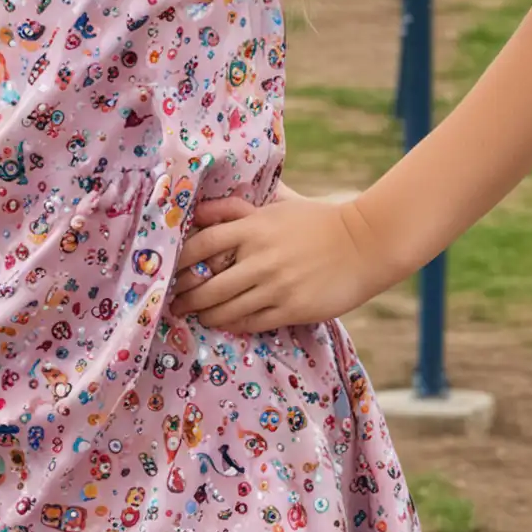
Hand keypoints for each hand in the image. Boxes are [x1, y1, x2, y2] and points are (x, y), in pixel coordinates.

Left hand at [171, 191, 385, 333]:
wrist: (363, 244)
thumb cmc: (317, 221)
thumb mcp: (276, 206)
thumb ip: (237, 208)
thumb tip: (200, 210)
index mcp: (253, 228)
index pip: (202, 244)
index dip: (179, 260)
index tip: (168, 269)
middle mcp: (260, 258)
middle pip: (208, 285)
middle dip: (186, 297)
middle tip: (174, 303)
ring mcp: (276, 286)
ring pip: (226, 309)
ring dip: (206, 315)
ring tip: (197, 316)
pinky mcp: (292, 309)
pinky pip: (251, 323)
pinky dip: (233, 325)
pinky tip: (226, 323)